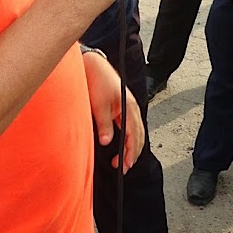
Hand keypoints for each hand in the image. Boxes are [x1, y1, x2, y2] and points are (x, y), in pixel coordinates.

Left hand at [82, 50, 144, 171]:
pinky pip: (131, 125)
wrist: (94, 64)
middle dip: (133, 153)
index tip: (124, 165)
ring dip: (132, 146)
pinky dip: (129, 137)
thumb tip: (107, 142)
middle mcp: (132, 108)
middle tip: (123, 167)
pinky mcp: (123, 106)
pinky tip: (123, 143)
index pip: (133, 136)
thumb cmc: (96, 81)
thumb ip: (104, 125)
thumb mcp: (98, 105)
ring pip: (136, 131)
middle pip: (138, 136)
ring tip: (123, 159)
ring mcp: (129, 107)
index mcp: (129, 108)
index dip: (130, 153)